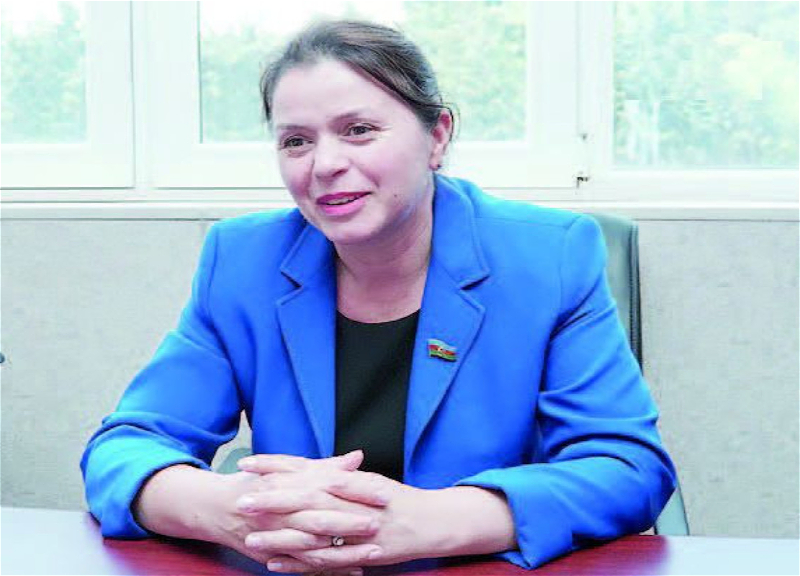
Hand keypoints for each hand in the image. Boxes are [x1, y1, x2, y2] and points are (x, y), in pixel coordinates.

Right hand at [144, 452, 384, 571]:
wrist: (217, 508)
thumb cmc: (258, 484)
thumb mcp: (290, 470)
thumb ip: (326, 467)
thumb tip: (357, 457)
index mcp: (289, 485)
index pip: (328, 487)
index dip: (356, 490)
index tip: (382, 493)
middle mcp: (283, 512)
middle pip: (320, 518)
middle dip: (350, 523)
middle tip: (378, 524)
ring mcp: (278, 537)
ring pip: (314, 548)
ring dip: (344, 552)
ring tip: (372, 554)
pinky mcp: (275, 556)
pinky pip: (304, 567)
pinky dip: (328, 570)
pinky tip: (353, 571)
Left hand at [237, 457, 435, 572]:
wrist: (434, 522)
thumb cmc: (400, 500)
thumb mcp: (370, 482)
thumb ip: (340, 474)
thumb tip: (311, 467)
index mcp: (350, 480)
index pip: (306, 468)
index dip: (276, 465)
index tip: (248, 464)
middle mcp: (351, 502)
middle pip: (305, 499)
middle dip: (271, 499)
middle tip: (241, 500)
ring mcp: (356, 530)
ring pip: (311, 533)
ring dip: (279, 536)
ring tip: (250, 538)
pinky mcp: (360, 554)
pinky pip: (326, 560)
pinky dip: (300, 563)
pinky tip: (276, 564)